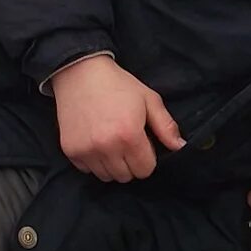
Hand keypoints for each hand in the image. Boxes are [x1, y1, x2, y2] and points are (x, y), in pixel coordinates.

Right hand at [51, 55, 183, 182]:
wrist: (80, 73)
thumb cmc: (118, 85)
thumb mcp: (148, 99)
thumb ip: (166, 126)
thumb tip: (180, 147)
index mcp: (129, 135)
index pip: (145, 170)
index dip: (147, 158)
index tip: (141, 142)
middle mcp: (107, 147)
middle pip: (126, 177)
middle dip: (130, 163)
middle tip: (125, 141)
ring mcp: (86, 150)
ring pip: (106, 176)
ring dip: (112, 165)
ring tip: (110, 142)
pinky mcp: (70, 151)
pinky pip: (87, 170)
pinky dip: (93, 161)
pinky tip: (95, 142)